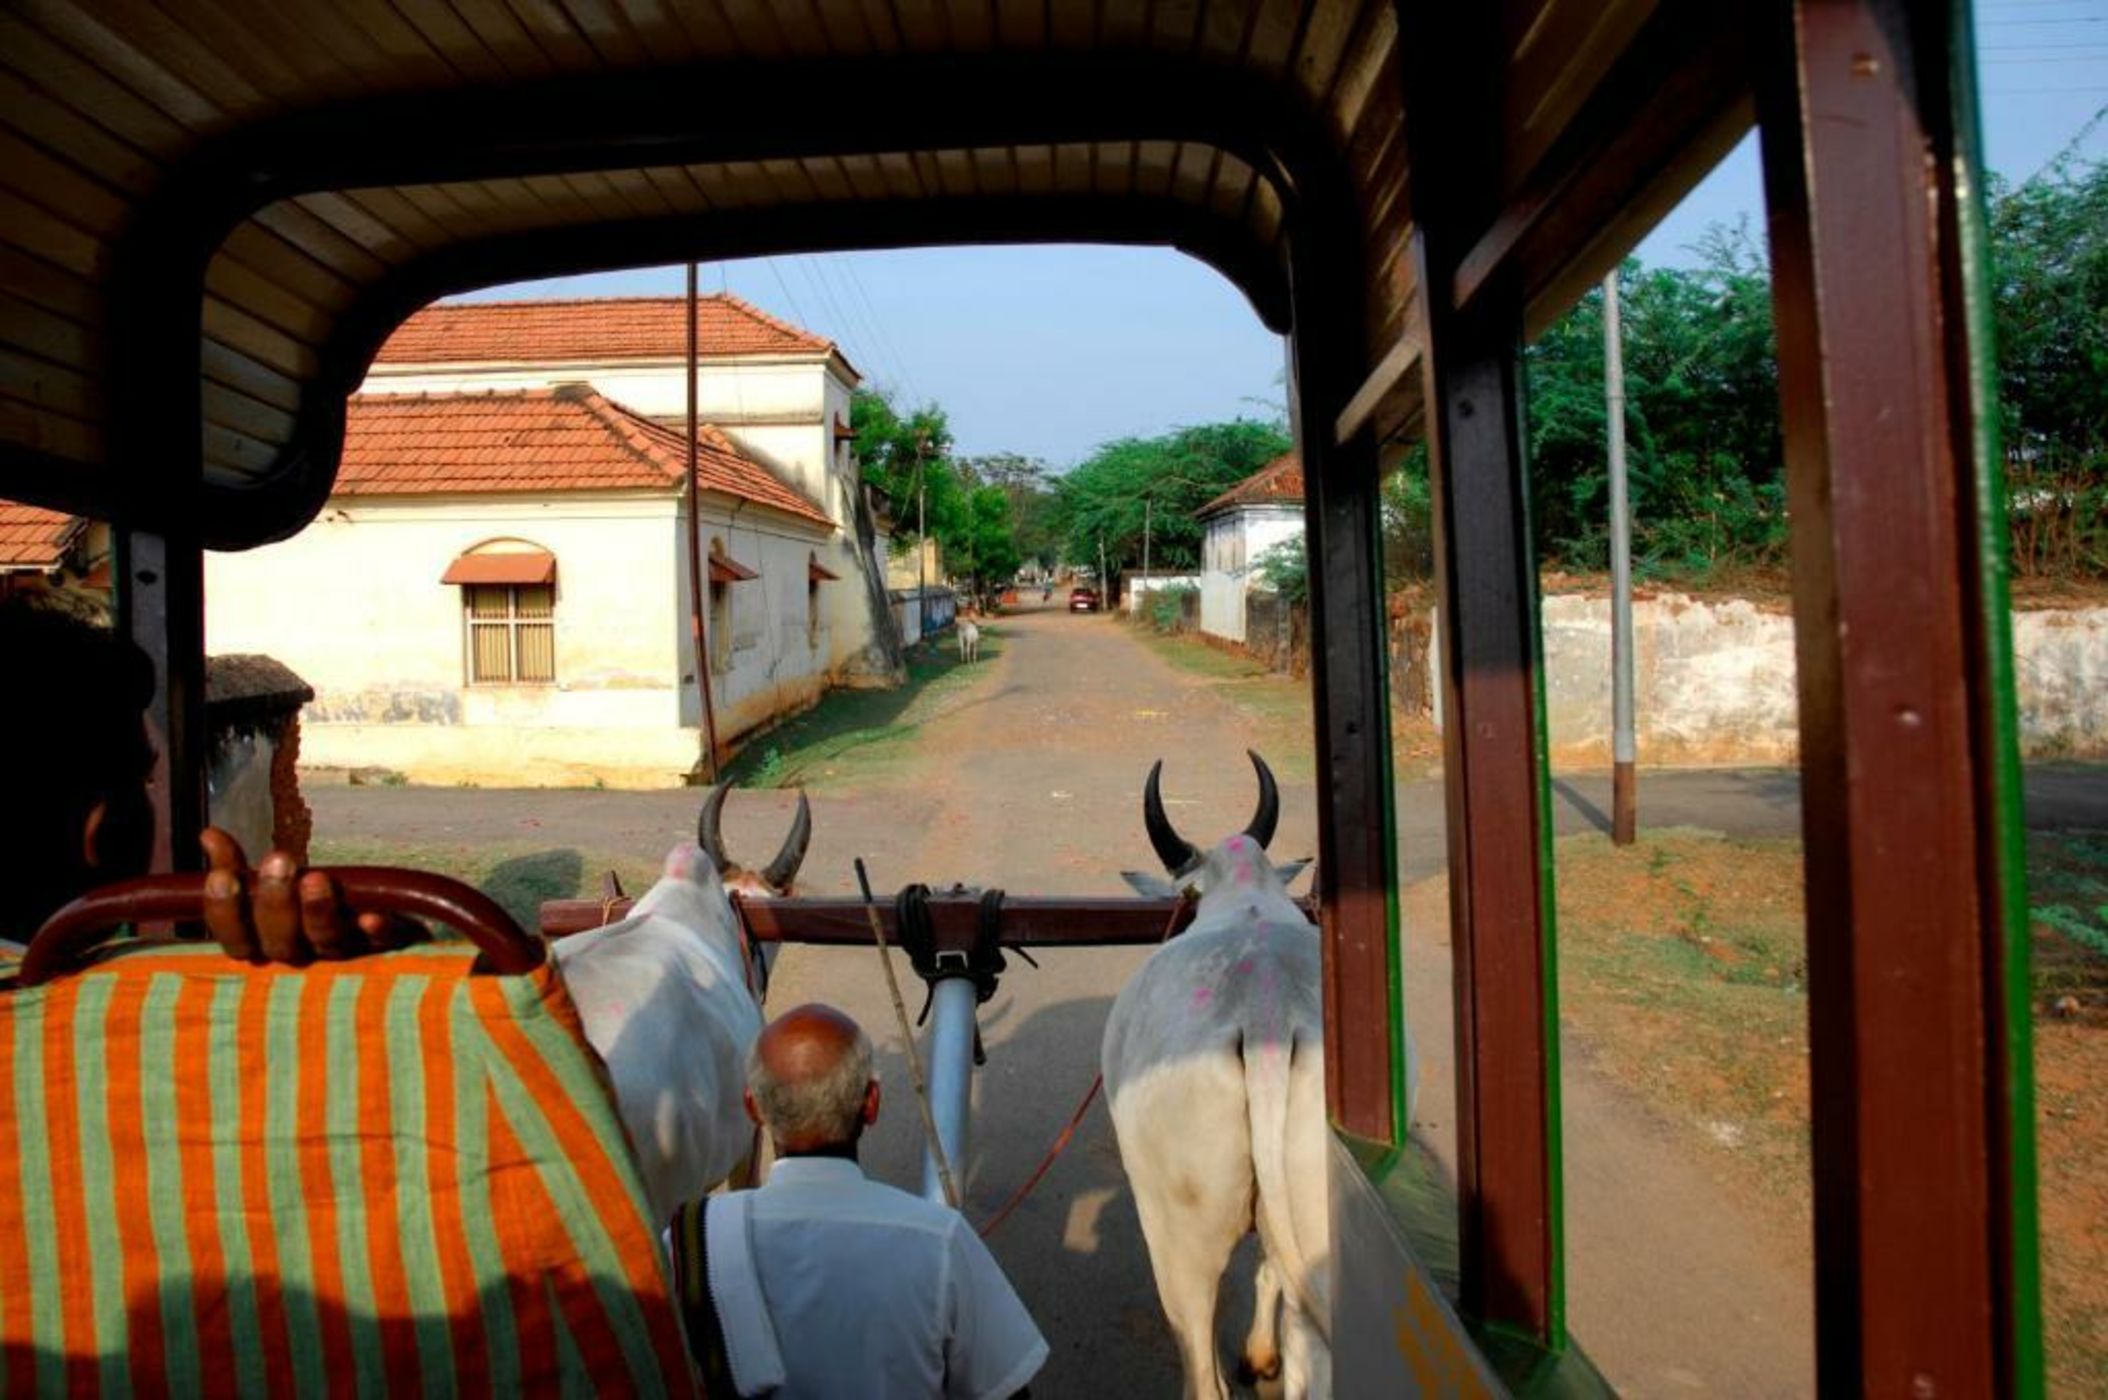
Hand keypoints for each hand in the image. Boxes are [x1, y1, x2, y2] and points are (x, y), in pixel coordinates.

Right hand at [199, 828, 426, 963]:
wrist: (357, 913)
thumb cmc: (293, 898)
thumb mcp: (261, 882)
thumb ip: (233, 864)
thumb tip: (208, 834)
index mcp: (262, 942)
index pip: (235, 940)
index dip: (225, 912)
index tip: (221, 876)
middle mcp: (297, 952)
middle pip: (280, 942)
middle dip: (275, 903)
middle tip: (277, 859)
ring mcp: (337, 950)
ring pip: (325, 941)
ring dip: (318, 911)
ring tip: (316, 878)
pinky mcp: (378, 943)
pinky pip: (378, 943)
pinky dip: (376, 932)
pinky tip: (372, 917)